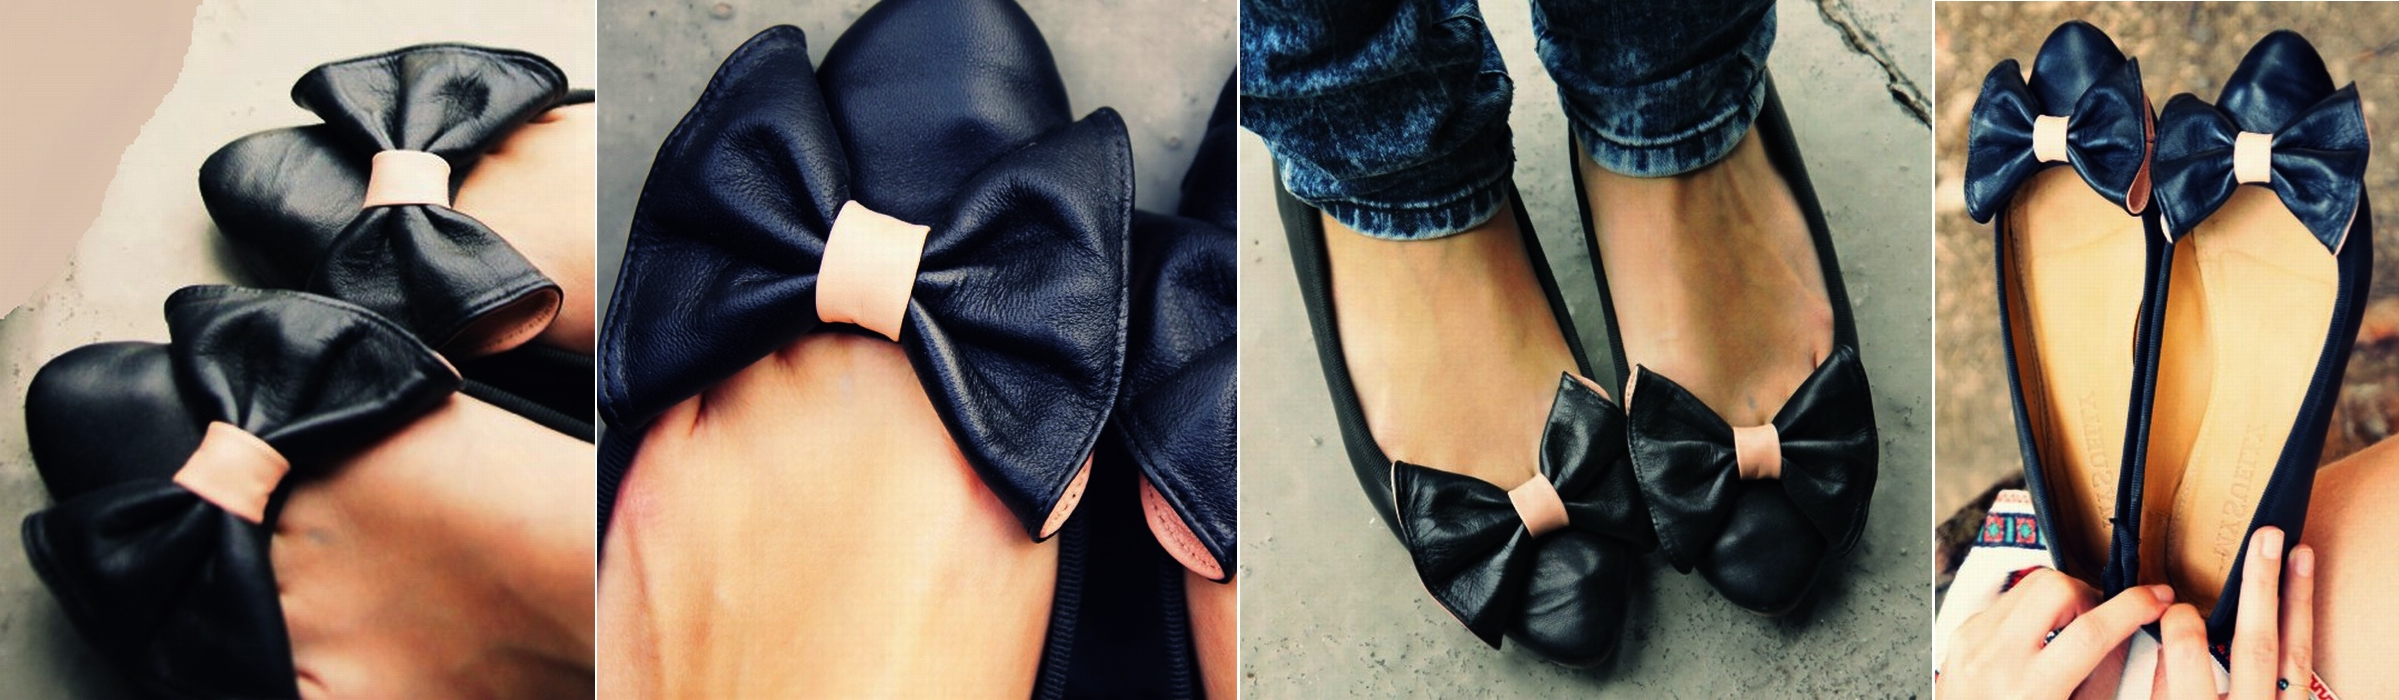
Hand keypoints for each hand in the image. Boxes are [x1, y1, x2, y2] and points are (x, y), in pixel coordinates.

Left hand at [1939, 568, 2175, 698]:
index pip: (2090, 633)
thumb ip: (2098, 677)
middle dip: (2089, 596)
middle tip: (2098, 621)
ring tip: (2070, 626)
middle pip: (2056, 589)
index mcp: (2031, 690)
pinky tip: (2040, 632)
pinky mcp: (1962, 632)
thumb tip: (2131, 633)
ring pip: (2030, 584)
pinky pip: (2008, 599)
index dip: (2133, 608)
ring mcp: (1973, 640)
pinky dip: (2033, 607)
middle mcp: (1996, 659)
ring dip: (2061, 596)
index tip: (2158, 598)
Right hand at [2154, 527, 2314, 699]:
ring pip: (2294, 655)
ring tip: (2300, 555)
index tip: (2172, 606)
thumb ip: (2165, 687)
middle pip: (2256, 646)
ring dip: (2298, 599)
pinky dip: (2304, 629)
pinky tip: (2301, 600)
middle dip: (2261, 586)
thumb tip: (2167, 639)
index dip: (2180, 619)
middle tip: (2267, 539)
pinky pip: (2305, 667)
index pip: (2189, 652)